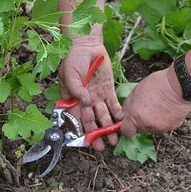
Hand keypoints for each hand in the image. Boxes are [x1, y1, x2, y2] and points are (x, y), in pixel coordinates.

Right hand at [58, 35, 120, 150]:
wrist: (86, 44)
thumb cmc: (73, 58)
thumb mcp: (69, 74)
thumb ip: (76, 89)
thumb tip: (84, 102)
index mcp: (72, 98)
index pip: (76, 118)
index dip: (80, 130)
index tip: (85, 141)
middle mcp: (85, 100)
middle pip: (91, 120)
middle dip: (96, 134)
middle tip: (101, 147)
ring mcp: (97, 95)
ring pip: (103, 115)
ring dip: (108, 128)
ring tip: (113, 140)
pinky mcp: (108, 89)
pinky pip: (113, 104)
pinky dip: (117, 113)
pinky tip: (121, 122)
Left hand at [116, 66, 190, 136]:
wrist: (178, 85)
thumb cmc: (155, 85)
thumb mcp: (135, 92)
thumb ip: (127, 107)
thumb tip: (121, 117)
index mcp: (135, 117)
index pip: (126, 131)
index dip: (126, 126)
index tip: (128, 120)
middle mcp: (147, 125)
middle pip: (139, 129)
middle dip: (139, 122)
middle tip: (145, 108)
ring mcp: (160, 127)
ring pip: (152, 128)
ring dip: (152, 121)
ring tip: (157, 106)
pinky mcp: (172, 127)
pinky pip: (164, 126)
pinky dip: (163, 120)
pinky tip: (166, 108)